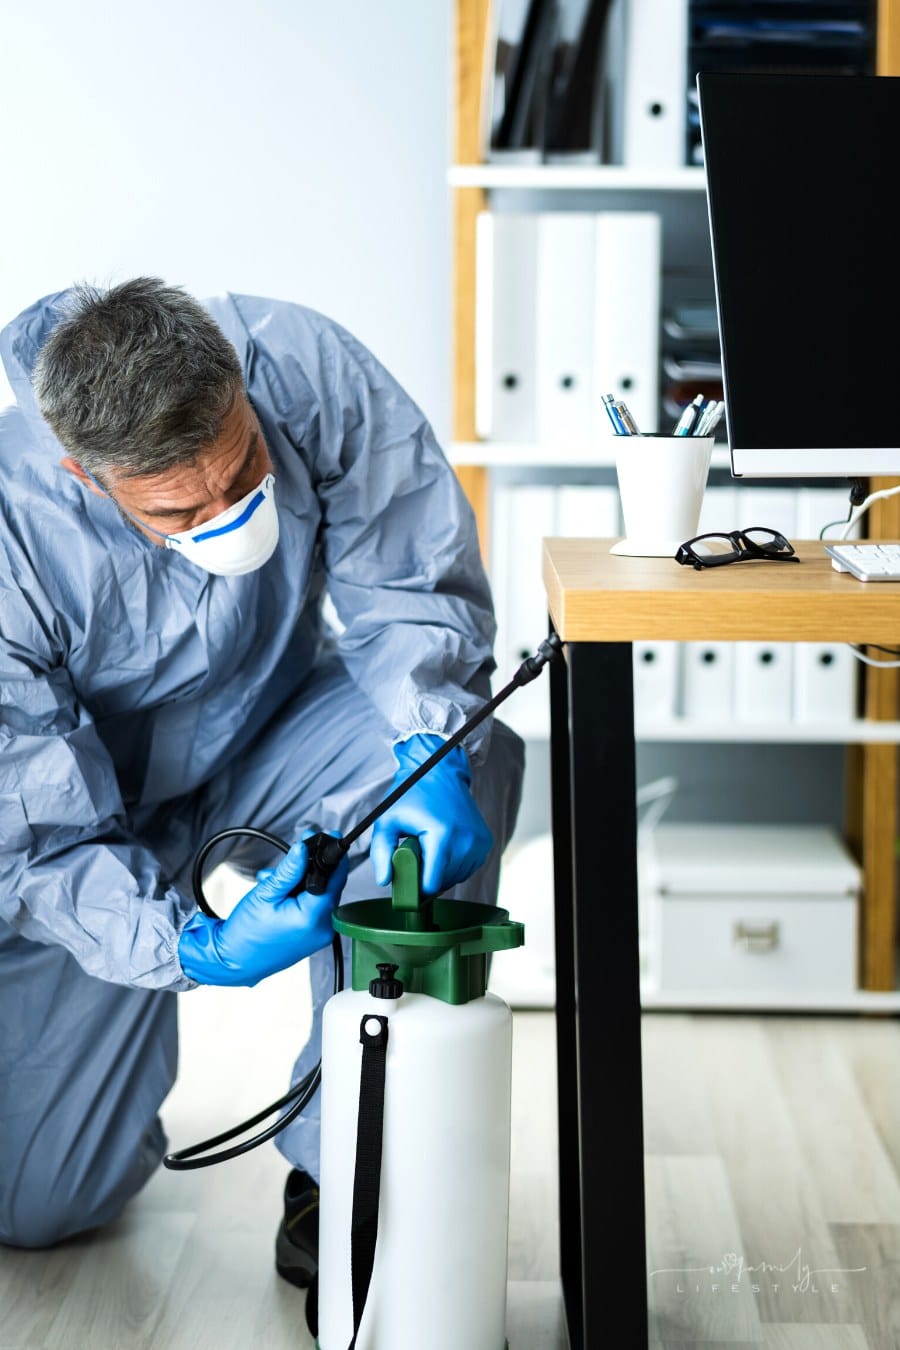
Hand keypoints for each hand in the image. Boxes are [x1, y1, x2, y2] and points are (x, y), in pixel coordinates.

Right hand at [177, 834, 347, 986]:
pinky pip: (315, 908)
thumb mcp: (266, 894)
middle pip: (330, 886)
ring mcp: (319, 935)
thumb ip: (289, 871)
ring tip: (276, 878)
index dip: (334, 855)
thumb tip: (303, 849)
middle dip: (314, 866)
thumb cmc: (246, 933)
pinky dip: (302, 896)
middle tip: (299, 850)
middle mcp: (323, 929)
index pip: (335, 878)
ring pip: (321, 896)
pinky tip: (282, 892)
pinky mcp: (312, 937)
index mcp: (313, 918)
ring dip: (304, 881)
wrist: (233, 961)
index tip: (332, 837)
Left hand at [370, 733, 492, 894]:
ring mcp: (479, 842)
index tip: (406, 879)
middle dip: (426, 877)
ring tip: (430, 848)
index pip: (431, 885)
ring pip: (457, 878)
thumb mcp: (388, 820)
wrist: (439, 771)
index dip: (415, 888)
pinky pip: (468, 868)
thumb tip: (384, 880)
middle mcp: (466, 841)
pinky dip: (455, 865)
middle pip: (443, 883)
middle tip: (416, 856)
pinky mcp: (486, 842)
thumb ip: (381, 852)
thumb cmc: (412, 795)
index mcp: (442, 836)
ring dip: (441, 872)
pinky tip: (444, 848)